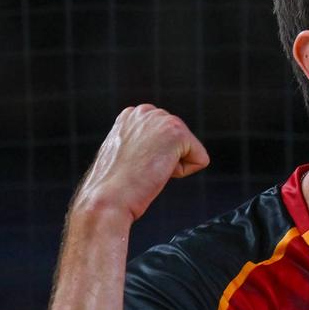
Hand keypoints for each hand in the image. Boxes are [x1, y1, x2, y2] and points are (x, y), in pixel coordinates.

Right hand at [73, 104, 209, 223]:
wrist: (108, 198)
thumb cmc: (114, 187)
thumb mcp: (125, 156)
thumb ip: (141, 145)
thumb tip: (155, 152)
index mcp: (131, 115)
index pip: (166, 138)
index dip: (154, 159)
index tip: (134, 166)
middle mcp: (145, 111)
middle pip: (180, 143)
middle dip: (166, 161)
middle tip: (142, 170)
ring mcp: (161, 119)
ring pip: (190, 150)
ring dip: (173, 167)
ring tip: (148, 170)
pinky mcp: (177, 132)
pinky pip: (200, 159)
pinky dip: (184, 172)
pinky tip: (158, 172)